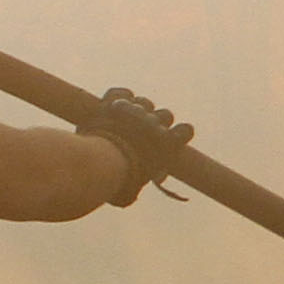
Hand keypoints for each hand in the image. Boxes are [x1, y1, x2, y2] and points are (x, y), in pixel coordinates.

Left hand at [76, 87, 194, 206]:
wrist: (97, 166)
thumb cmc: (115, 184)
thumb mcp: (132, 191)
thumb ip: (137, 183)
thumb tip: (134, 191)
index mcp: (167, 145)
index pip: (186, 130)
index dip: (179, 133)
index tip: (169, 138)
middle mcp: (155, 125)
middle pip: (165, 114)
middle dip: (155, 120)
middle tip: (141, 131)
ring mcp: (135, 113)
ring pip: (143, 102)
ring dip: (136, 108)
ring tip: (123, 119)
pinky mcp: (114, 104)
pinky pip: (120, 93)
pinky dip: (117, 97)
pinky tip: (112, 105)